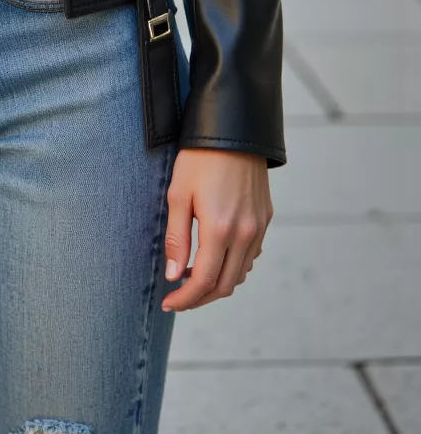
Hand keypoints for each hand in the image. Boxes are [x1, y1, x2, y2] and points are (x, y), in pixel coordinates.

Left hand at [161, 149, 272, 311]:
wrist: (234, 129)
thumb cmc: (199, 159)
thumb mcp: (178, 195)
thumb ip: (177, 239)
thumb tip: (174, 276)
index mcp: (220, 229)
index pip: (204, 281)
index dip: (185, 298)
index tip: (168, 303)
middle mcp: (245, 233)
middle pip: (224, 285)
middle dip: (200, 297)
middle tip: (178, 296)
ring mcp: (258, 227)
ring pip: (240, 273)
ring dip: (217, 283)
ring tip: (193, 276)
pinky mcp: (265, 219)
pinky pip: (251, 255)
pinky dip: (233, 266)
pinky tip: (215, 256)